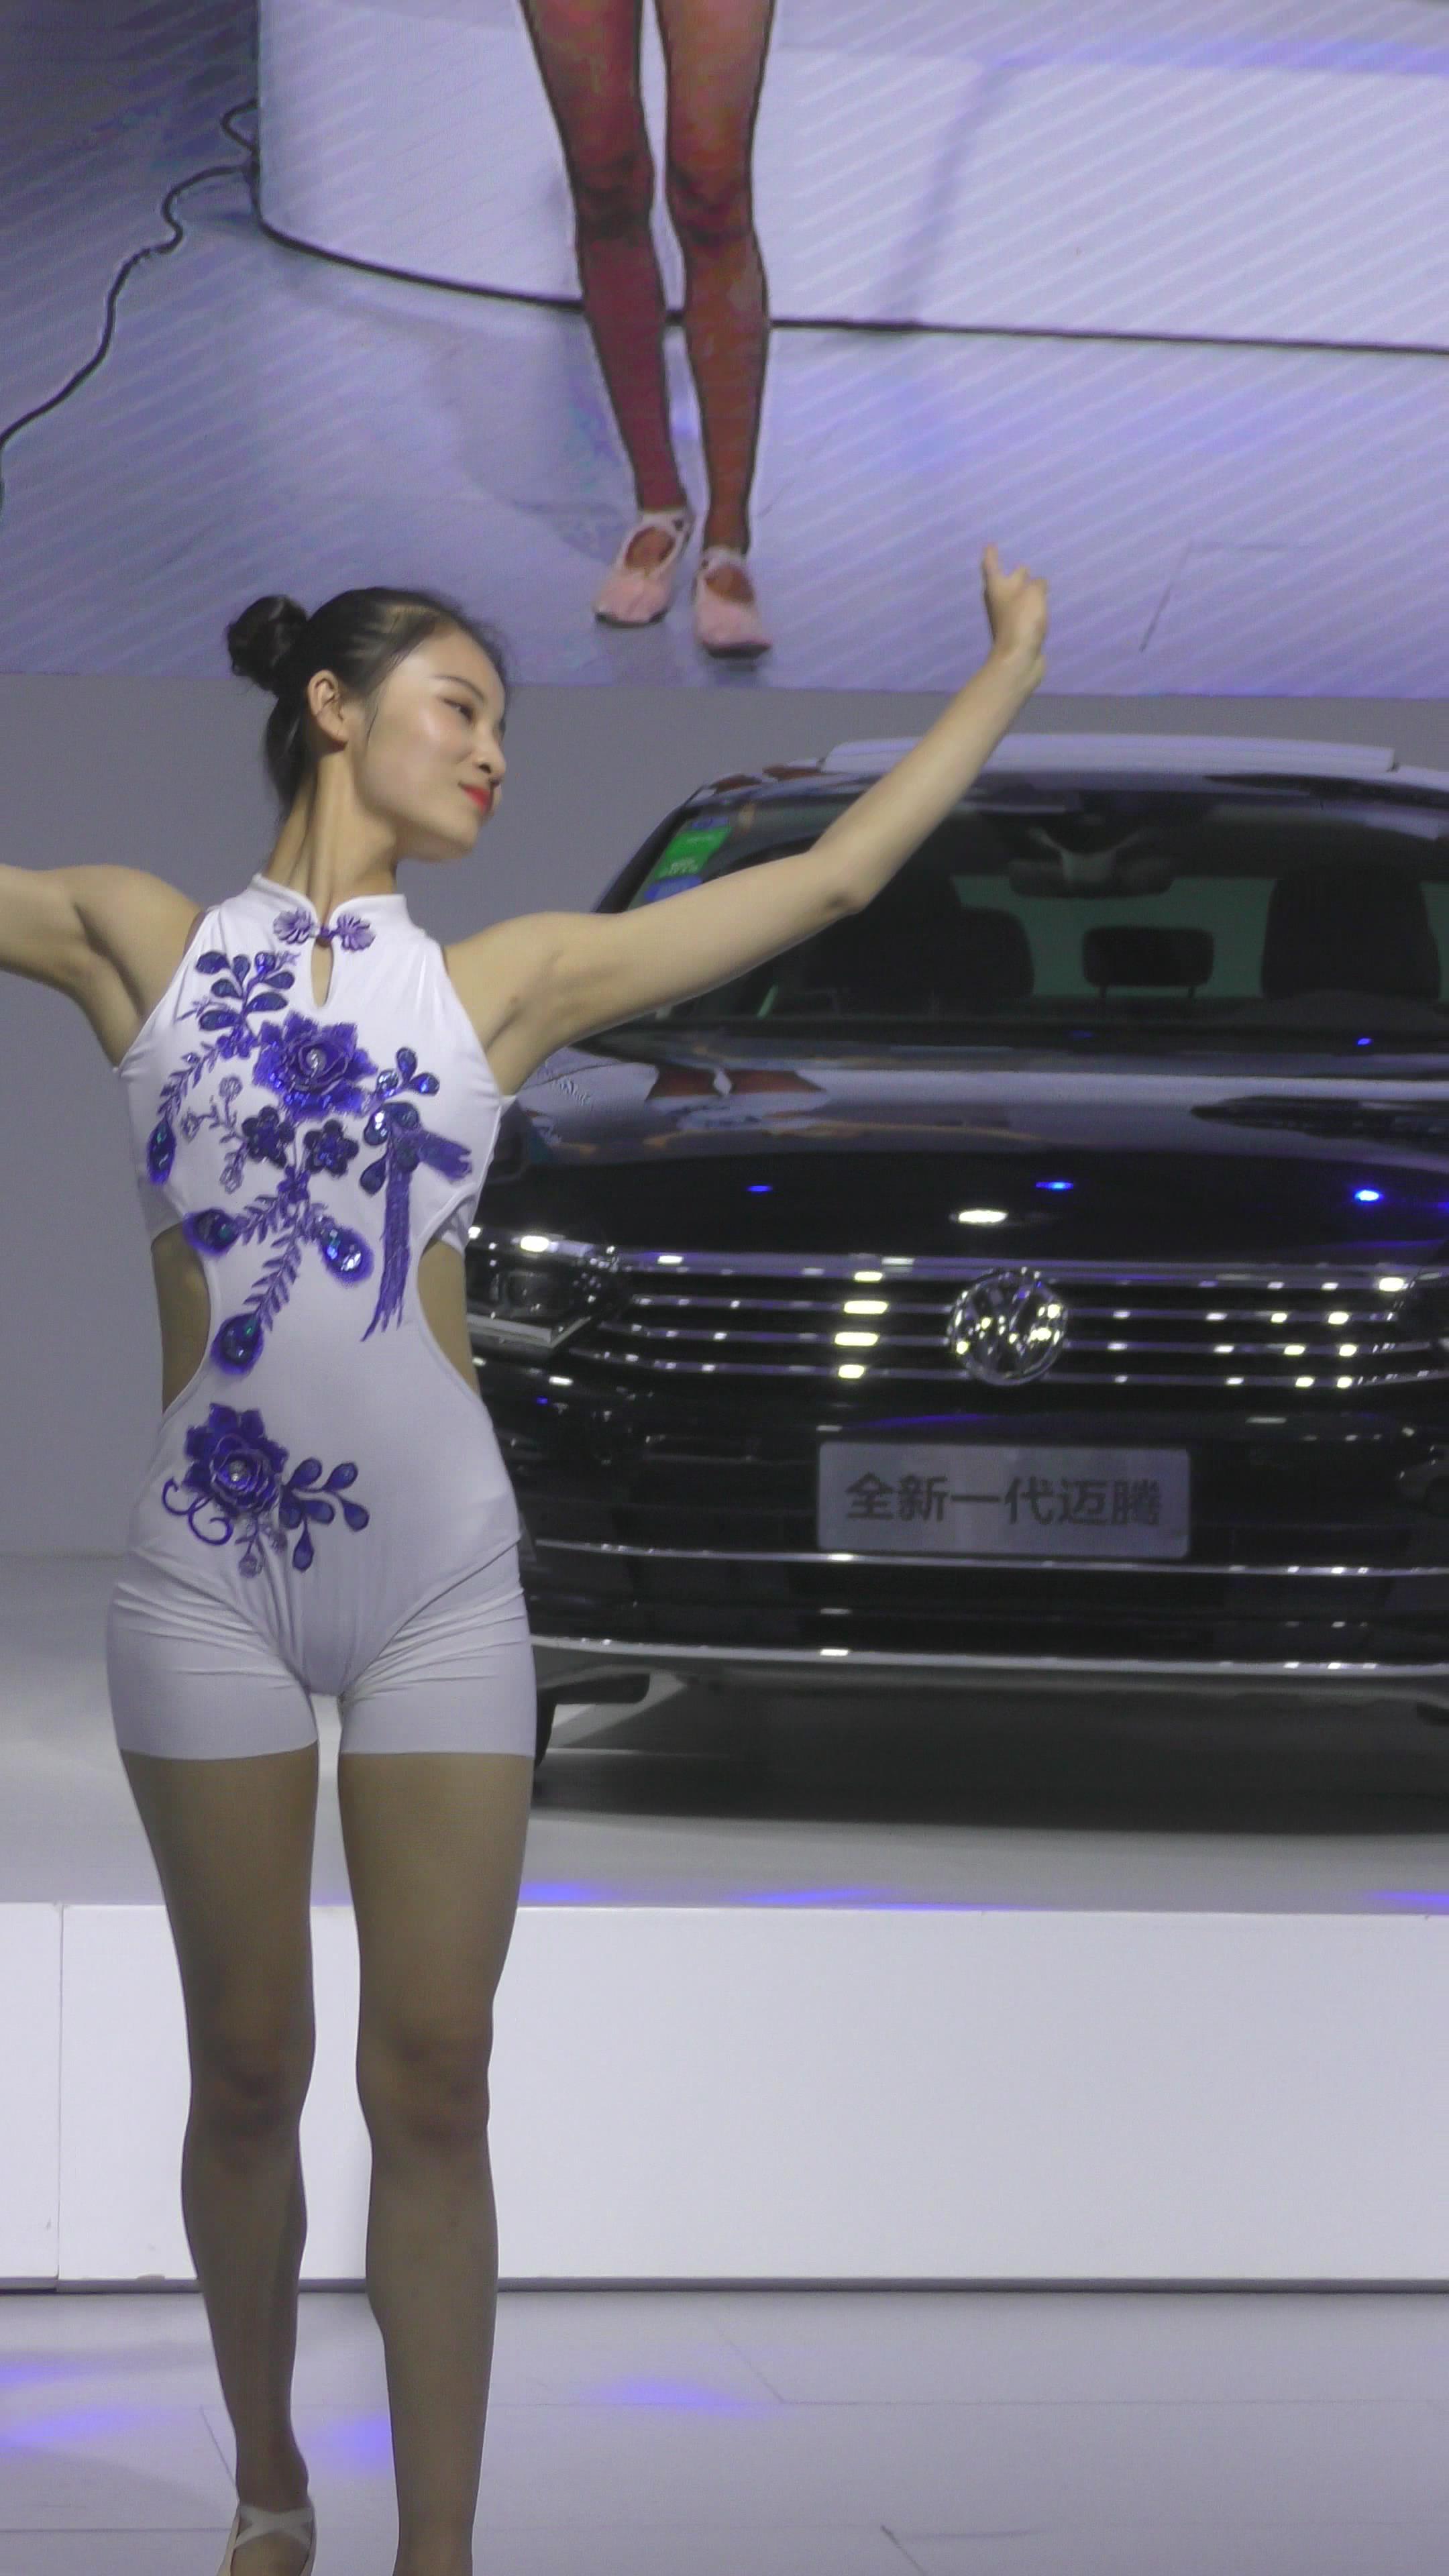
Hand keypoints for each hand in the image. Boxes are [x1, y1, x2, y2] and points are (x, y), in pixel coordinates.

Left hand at [982, 543, 1048, 670]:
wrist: (1018, 659)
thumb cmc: (1022, 620)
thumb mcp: (1034, 594)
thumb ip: (1038, 584)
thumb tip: (1039, 583)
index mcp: (998, 588)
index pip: (992, 566)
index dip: (991, 555)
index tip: (990, 545)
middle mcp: (1000, 601)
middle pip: (1005, 583)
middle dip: (1013, 574)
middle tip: (1023, 566)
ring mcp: (1008, 618)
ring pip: (1016, 599)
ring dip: (1025, 591)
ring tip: (1037, 583)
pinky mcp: (1018, 632)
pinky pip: (1025, 614)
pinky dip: (1032, 607)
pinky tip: (1040, 606)